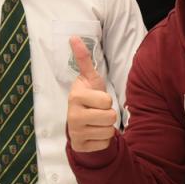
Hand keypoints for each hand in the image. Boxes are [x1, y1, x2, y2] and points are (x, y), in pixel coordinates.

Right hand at [66, 35, 116, 152]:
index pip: (106, 101)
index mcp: (76, 97)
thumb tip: (74, 37)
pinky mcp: (81, 146)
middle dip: (108, 115)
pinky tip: (94, 134)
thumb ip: (84, 60)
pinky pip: (105, 143)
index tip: (96, 100)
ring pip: (109, 131)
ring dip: (106, 127)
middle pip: (110, 117)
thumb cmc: (88, 98)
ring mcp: (76, 132)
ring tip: (96, 122)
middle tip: (98, 112)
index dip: (106, 101)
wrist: (78, 124)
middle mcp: (73, 115)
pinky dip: (103, 140)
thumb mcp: (88, 80)